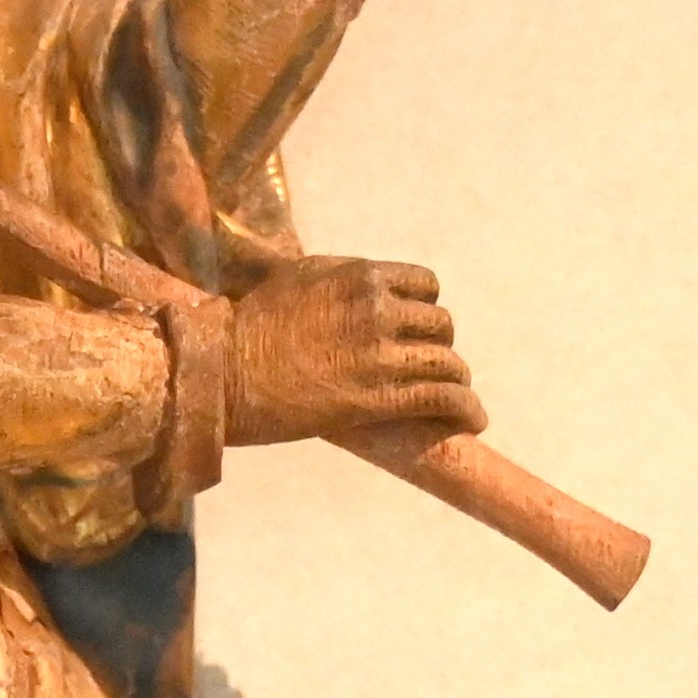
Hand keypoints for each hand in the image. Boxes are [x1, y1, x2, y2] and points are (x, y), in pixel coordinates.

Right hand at [227, 256, 482, 447]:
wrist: (224, 372)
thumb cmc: (248, 327)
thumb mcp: (294, 278)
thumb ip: (333, 277)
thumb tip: (346, 280)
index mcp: (360, 276)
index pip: (425, 284)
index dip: (427, 307)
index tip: (419, 327)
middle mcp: (378, 309)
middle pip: (439, 325)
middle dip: (438, 346)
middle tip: (430, 367)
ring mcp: (380, 354)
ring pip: (448, 363)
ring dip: (457, 381)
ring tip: (459, 398)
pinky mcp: (379, 398)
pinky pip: (442, 398)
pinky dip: (465, 410)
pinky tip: (473, 420)